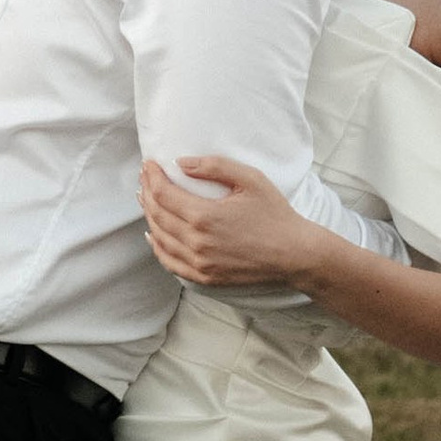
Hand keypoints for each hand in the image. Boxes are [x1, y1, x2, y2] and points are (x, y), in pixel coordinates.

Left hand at [141, 153, 318, 289]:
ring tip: (147, 199)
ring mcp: (199, 263)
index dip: (152, 177)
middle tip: (146, 178)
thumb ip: (215, 166)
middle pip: (157, 215)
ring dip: (149, 217)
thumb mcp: (251, 179)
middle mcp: (196, 242)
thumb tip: (181, 163)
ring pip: (160, 238)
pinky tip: (154, 235)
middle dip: (147, 193)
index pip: (163, 194)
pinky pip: (170, 262)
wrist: (294, 254)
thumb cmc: (275, 214)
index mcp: (205, 216)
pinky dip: (157, 247)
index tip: (149, 165)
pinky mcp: (204, 277)